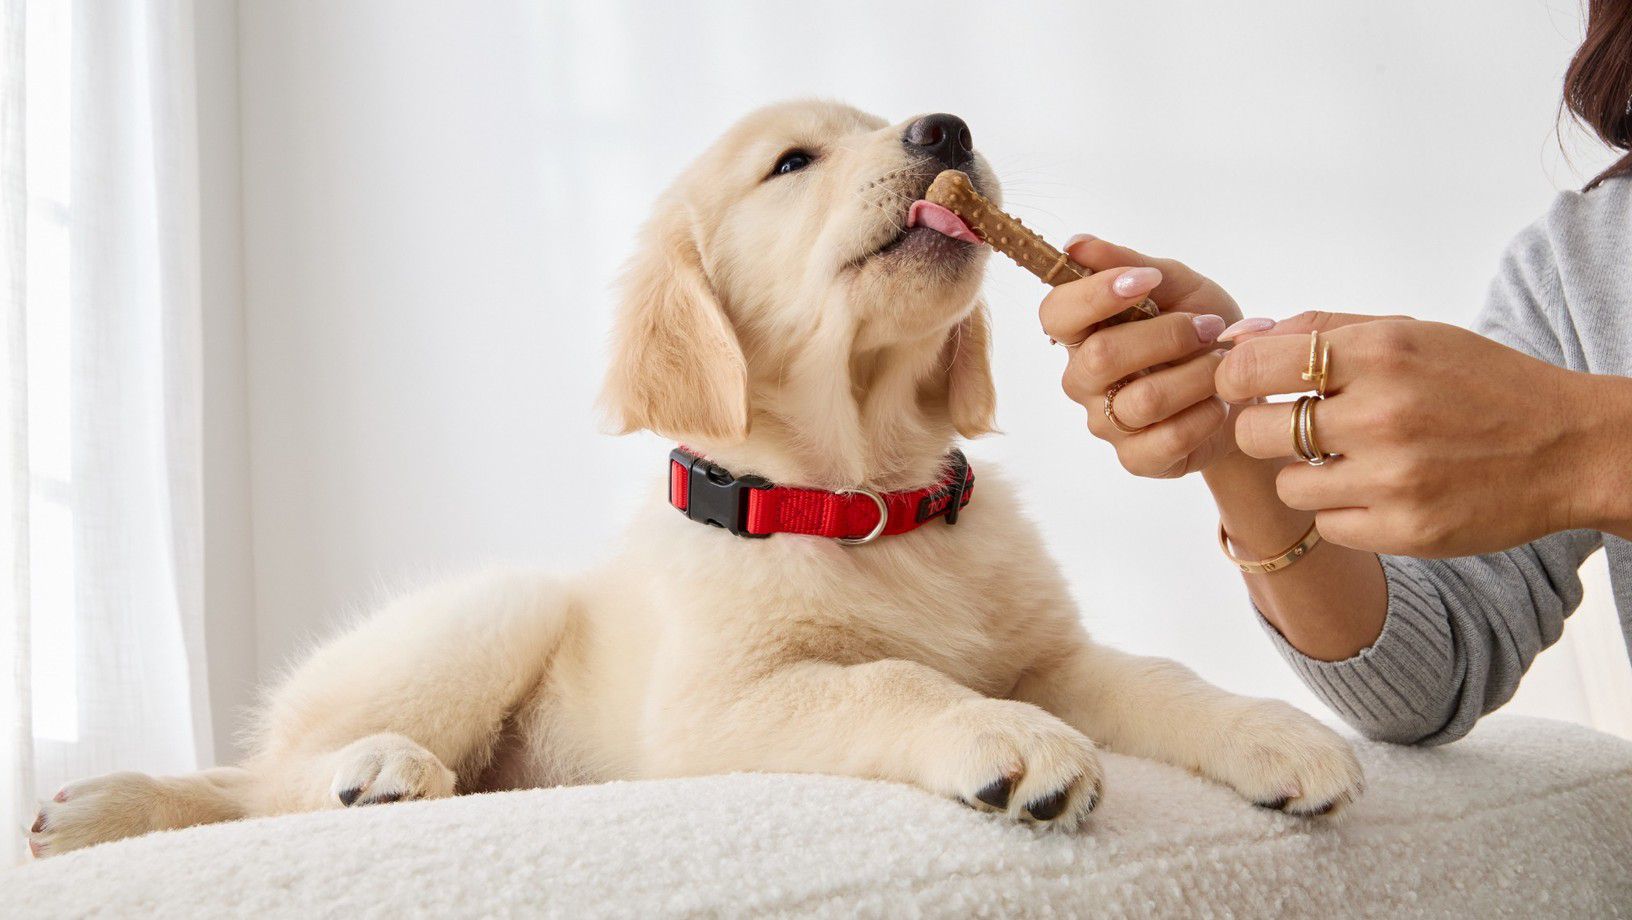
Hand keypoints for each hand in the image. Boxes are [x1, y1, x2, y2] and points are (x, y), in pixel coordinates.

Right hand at [1041, 236, 1242, 477]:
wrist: (1248, 388)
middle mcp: (1083, 379)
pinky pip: (1166, 439)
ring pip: (1143, 399)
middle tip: (1211, 326)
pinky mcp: (1136, 459)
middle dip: (1166, 336)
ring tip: (1224, 364)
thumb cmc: (1204, 331)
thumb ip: (1132, 265)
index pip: (1056, 313)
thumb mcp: (1179, 287)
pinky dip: (1205, 416)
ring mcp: (1106, 423)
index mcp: (1083, 331)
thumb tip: (1077, 244)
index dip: (1095, 295)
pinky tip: (1219, 403)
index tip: (1146, 282)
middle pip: (1100, 357)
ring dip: (1197, 375)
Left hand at [1217, 311, 1631, 556]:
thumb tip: (1235, 337)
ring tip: (1350, 460)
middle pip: (1254, 431)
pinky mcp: (1404, 530)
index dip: (1235, 379)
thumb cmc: (1476, 384)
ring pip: (1287, 485)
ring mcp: (1393, 478)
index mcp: (1379, 353)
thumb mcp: (1407, 334)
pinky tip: (1378, 492)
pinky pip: (1325, 526)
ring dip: (1305, 475)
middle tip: (1294, 427)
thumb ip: (1318, 330)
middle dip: (1263, 429)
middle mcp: (1382, 414)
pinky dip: (1341, 511)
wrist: (1568, 448)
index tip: (1247, 387)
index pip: (1252, 367)